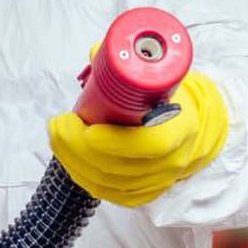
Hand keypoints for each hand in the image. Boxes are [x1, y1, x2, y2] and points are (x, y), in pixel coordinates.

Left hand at [48, 71, 227, 206]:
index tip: (87, 127)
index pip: (150, 145)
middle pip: (117, 167)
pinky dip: (82, 175)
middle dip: (78, 147)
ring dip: (73, 159)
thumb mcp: (157, 76)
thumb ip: (128, 63)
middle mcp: (171, 162)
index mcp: (180, 128)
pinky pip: (106, 193)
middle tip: (59, 124)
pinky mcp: (141, 194)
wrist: (189, 127)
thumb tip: (98, 53)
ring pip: (106, 182)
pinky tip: (69, 157)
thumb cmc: (166, 99)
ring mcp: (156, 182)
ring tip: (59, 134)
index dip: (114, 141)